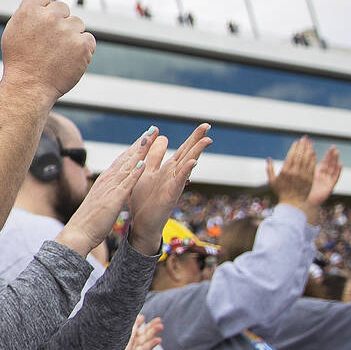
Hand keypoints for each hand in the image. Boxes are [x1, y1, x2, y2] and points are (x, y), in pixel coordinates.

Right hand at [0, 0, 95, 103]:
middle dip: (59, 22)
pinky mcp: (82, 45)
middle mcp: (50, 17)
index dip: (44, 10)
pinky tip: (70, 60)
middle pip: (62, 8)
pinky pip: (89, 39)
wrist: (29, 88)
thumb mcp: (13, 32)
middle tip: (50, 44)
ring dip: (72, 35)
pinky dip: (83, 49)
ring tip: (58, 54)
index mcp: (30, 10)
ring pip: (77, 24)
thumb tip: (43, 4)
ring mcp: (67, 30)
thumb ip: (28, 14)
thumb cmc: (19, 63)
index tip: (42, 25)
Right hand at [55, 127, 157, 256]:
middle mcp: (108, 180)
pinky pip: (126, 184)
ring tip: (151, 138)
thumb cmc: (90, 220)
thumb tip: (114, 188)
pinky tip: (143, 163)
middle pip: (127, 157)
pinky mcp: (113, 199)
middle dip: (140, 143)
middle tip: (153, 129)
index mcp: (106, 181)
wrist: (79, 232)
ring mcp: (110, 188)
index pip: (123, 160)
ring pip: (128, 166)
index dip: (135, 148)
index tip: (146, 137)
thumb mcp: (102, 200)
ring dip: (140, 151)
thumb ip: (109, 192)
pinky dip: (135, 173)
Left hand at [112, 315, 162, 349]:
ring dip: (151, 345)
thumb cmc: (107, 342)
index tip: (159, 320)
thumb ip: (132, 325)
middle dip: (153, 333)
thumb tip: (142, 317)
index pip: (145, 332)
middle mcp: (133, 347)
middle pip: (146, 340)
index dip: (152, 326)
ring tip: (159, 340)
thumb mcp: (121, 332)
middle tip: (161, 326)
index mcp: (133, 338)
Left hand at [125, 123, 212, 254]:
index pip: (182, 150)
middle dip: (197, 140)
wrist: (142, 224)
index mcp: (168, 169)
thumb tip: (162, 137)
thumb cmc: (145, 200)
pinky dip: (186, 172)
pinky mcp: (170, 196)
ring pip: (186, 166)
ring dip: (196, 153)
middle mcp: (173, 175)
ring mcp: (173, 185)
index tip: (204, 125)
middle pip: (187, 154)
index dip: (192, 138)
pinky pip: (179, 182)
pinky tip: (193, 162)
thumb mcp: (148, 172)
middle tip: (208, 125)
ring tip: (206, 140)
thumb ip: (155, 156)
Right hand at [267, 136, 314, 207]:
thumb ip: (269, 169)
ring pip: (307, 159)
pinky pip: (312, 166)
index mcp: (285, 172)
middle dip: (302, 146)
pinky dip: (313, 159)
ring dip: (308, 150)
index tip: (296, 142)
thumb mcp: (272, 181)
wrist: (292, 204)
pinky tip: (313, 154)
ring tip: (309, 143)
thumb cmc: (281, 192)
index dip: (294, 148)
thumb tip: (268, 158)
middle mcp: (295, 172)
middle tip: (304, 138)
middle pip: (300, 155)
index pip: (291, 156)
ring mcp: (303, 175)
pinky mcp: (309, 179)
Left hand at [303, 145, 340, 222]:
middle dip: (331, 155)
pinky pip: (335, 178)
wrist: (301, 204)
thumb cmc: (298, 192)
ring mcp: (326, 181)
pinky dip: (338, 171)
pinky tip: (340, 164)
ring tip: (337, 152)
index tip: (329, 147)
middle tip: (333, 146)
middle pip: (328, 164)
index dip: (325, 154)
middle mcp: (322, 177)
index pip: (321, 161)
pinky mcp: (329, 187)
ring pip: (332, 169)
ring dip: (335, 160)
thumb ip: (299, 167)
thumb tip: (298, 155)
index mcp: (315, 173)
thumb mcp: (298, 177)